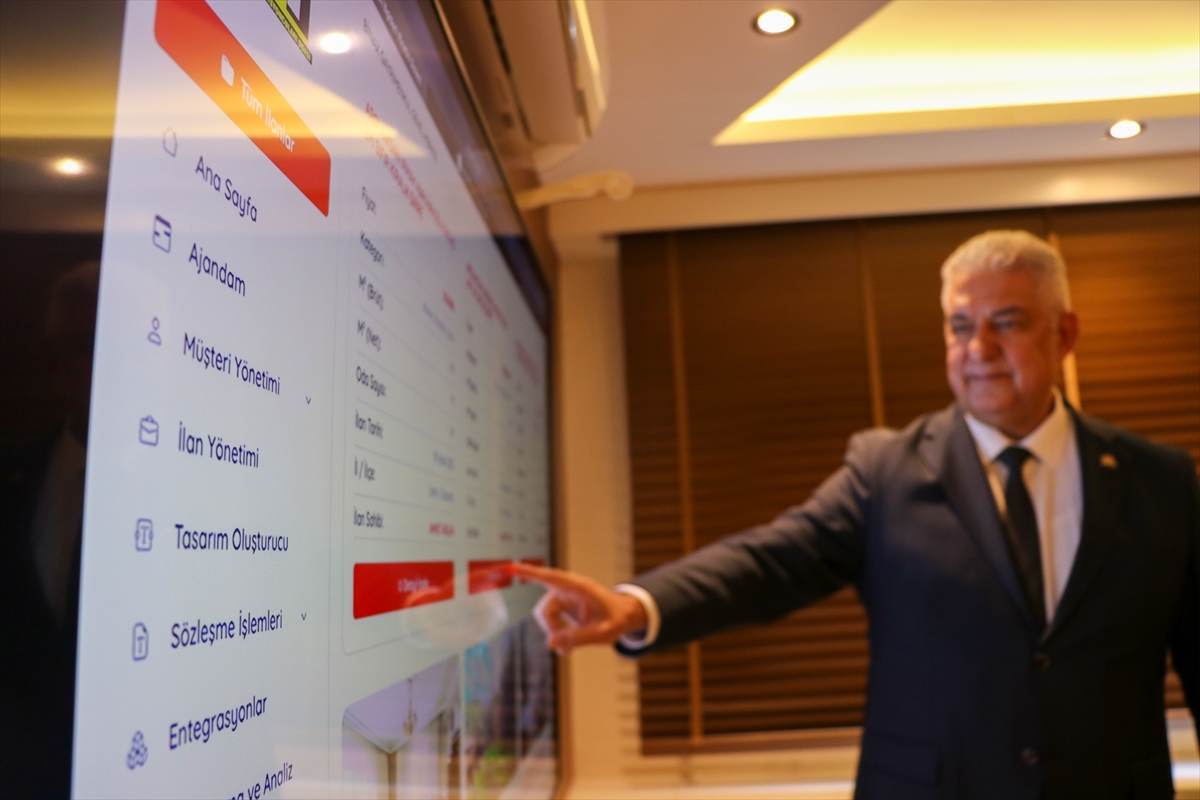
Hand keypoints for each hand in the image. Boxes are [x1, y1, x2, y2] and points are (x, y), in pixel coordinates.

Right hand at [511, 563, 647, 654]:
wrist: (623, 614)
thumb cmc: (616, 619)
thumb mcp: (603, 632)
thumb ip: (579, 637)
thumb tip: (550, 643)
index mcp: (580, 587)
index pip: (551, 578)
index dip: (531, 574)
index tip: (513, 568)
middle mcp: (568, 588)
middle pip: (545, 610)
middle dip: (552, 631)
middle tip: (566, 649)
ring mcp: (563, 596)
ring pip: (545, 617)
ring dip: (555, 634)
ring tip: (569, 649)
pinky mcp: (561, 604)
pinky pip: (550, 621)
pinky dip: (556, 634)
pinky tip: (567, 647)